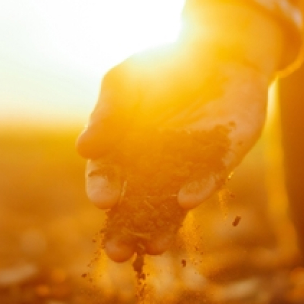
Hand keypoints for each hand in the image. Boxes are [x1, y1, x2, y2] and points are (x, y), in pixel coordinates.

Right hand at [77, 4, 282, 261]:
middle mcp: (151, 169)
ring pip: (170, 206)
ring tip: (156, 246)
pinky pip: (207, 180)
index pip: (105, 177)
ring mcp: (186, 170)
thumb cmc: (161, 66)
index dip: (102, 188)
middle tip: (119, 252)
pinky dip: (197, 190)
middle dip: (126, 231)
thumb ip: (106, 114)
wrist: (218, 52)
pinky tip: (187, 200)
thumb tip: (84, 150)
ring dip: (162, 228)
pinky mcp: (219, 162)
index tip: (103, 200)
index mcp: (121, 150)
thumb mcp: (125, 81)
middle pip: (134, 206)